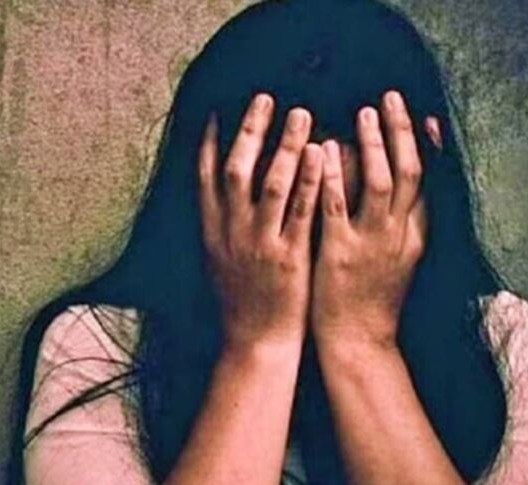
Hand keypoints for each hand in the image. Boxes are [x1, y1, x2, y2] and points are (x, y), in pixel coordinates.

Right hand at [198, 93, 321, 350]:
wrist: (255, 342)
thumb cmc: (240, 302)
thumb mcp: (218, 261)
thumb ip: (218, 225)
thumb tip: (217, 192)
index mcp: (211, 231)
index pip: (204, 177)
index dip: (209, 140)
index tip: (216, 110)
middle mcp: (231, 232)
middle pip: (236, 170)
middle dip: (250, 130)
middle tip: (266, 98)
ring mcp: (260, 243)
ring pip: (270, 184)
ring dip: (285, 145)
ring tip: (301, 114)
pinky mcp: (289, 256)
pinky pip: (301, 211)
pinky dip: (310, 180)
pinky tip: (322, 154)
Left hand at [311, 90, 426, 346]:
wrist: (358, 343)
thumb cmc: (372, 300)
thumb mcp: (398, 262)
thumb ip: (401, 225)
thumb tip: (396, 187)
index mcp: (415, 237)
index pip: (428, 183)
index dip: (427, 147)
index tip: (424, 116)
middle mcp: (399, 236)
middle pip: (410, 174)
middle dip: (401, 133)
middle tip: (390, 98)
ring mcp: (371, 244)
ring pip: (382, 184)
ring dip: (375, 144)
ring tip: (365, 112)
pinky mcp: (339, 254)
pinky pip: (337, 206)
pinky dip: (335, 175)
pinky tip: (327, 149)